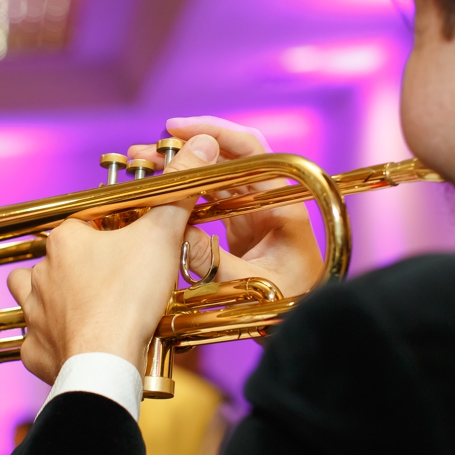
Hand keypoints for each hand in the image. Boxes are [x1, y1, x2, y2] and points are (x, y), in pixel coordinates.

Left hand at [7, 135, 219, 384]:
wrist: (107, 361)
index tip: (130, 243)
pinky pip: (39, 341)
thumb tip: (201, 143)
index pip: (83, 224)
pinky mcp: (37, 352)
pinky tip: (76, 344)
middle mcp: (41, 273)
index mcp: (65, 241)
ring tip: (85, 306)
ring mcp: (34, 314)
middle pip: (58, 260)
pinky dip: (53, 342)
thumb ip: (178, 189)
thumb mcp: (162, 234)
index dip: (109, 232)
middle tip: (117, 279)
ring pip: (33, 296)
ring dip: (53, 298)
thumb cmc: (129, 296)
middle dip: (83, 267)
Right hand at [128, 116, 322, 296]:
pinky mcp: (240, 230)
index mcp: (283, 204)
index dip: (215, 132)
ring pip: (214, 179)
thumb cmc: (295, 304)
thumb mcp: (253, 284)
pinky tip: (161, 194)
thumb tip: (174, 232)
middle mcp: (269, 201)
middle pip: (227, 160)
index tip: (177, 129)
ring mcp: (254, 214)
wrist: (308, 325)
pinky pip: (210, 202)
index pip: (251, 151)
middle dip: (188, 149)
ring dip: (182, 171)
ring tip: (146, 166)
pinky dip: (186, 194)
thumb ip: (213, 261)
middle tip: (148, 150)